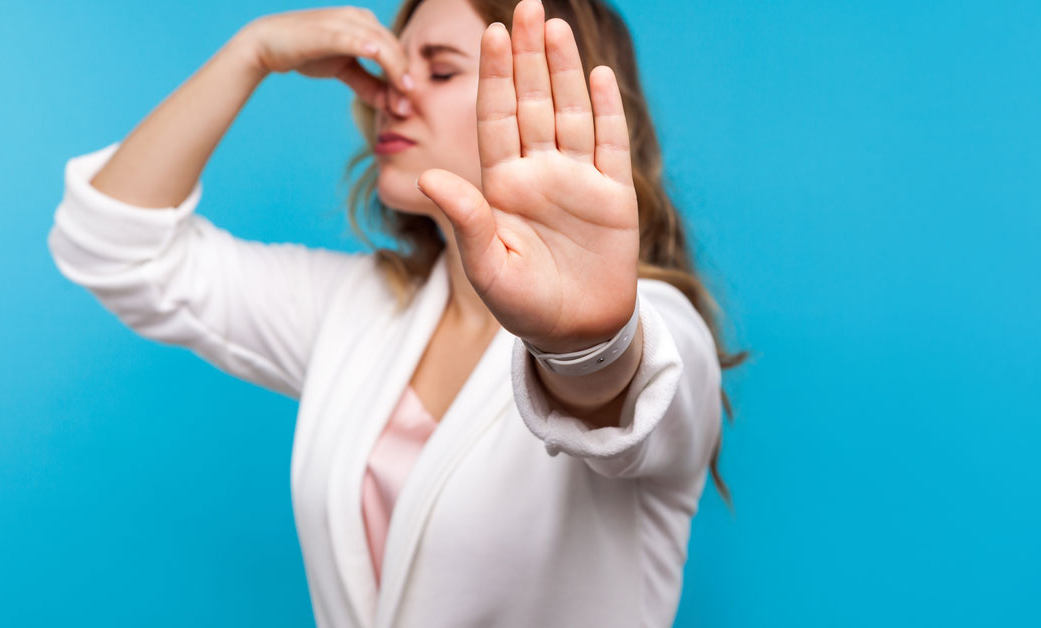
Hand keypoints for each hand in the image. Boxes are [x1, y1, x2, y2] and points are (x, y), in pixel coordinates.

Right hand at [241, 6, 412, 109]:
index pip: (396, 49)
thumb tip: (392, 104)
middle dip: (404, 77)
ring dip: (394, 69)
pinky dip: (368, 47)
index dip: (406, 75)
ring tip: (402, 93)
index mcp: (366, 24)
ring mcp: (344, 21)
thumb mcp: (344, 70)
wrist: (267, 43)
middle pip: (393, 47)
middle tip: (408, 106)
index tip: (409, 102)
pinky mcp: (328, 30)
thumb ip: (368, 84)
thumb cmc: (307, 52)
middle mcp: (359, 17)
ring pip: (381, 43)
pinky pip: (354, 38)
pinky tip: (376, 56)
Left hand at [415, 0, 639, 353]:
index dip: (495, 76)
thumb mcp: (487, 267)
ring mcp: (577, 179)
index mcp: (503, 185)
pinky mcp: (612, 194)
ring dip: (563, 70)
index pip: (497, 118)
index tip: (490, 33)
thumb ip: (466, 221)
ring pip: (569, 112)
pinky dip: (605, 110)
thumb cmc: (523, 304)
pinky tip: (597, 76)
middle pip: (533, 102)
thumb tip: (428, 180)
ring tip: (554, 26)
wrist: (575, 333)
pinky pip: (609, 143)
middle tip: (525, 7)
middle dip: (528, 56)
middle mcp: (539, 172)